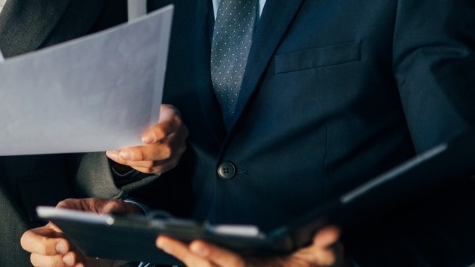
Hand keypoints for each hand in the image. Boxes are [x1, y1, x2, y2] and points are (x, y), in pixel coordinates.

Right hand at [20, 197, 141, 266]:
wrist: (121, 236)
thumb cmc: (111, 217)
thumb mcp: (115, 208)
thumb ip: (113, 209)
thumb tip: (109, 216)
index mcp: (62, 216)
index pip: (46, 218)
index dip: (50, 227)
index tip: (64, 233)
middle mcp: (55, 236)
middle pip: (30, 242)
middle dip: (44, 247)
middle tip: (67, 249)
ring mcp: (58, 254)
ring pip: (39, 261)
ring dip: (54, 264)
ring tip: (77, 261)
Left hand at [106, 104, 187, 173]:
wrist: (165, 120)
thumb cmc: (153, 113)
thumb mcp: (149, 107)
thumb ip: (140, 114)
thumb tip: (118, 122)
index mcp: (174, 119)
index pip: (169, 126)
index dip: (158, 133)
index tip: (143, 139)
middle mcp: (180, 136)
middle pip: (164, 150)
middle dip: (141, 154)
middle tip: (122, 153)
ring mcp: (177, 152)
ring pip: (156, 163)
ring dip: (134, 162)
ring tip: (117, 155)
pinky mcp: (171, 163)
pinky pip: (153, 170)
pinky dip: (136, 166)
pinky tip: (123, 160)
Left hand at [156, 226, 348, 266]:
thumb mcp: (329, 257)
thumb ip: (327, 245)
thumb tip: (331, 231)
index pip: (237, 265)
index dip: (216, 254)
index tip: (196, 242)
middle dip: (186, 256)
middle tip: (163, 239)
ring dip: (184, 259)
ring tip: (163, 241)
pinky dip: (193, 265)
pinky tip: (177, 253)